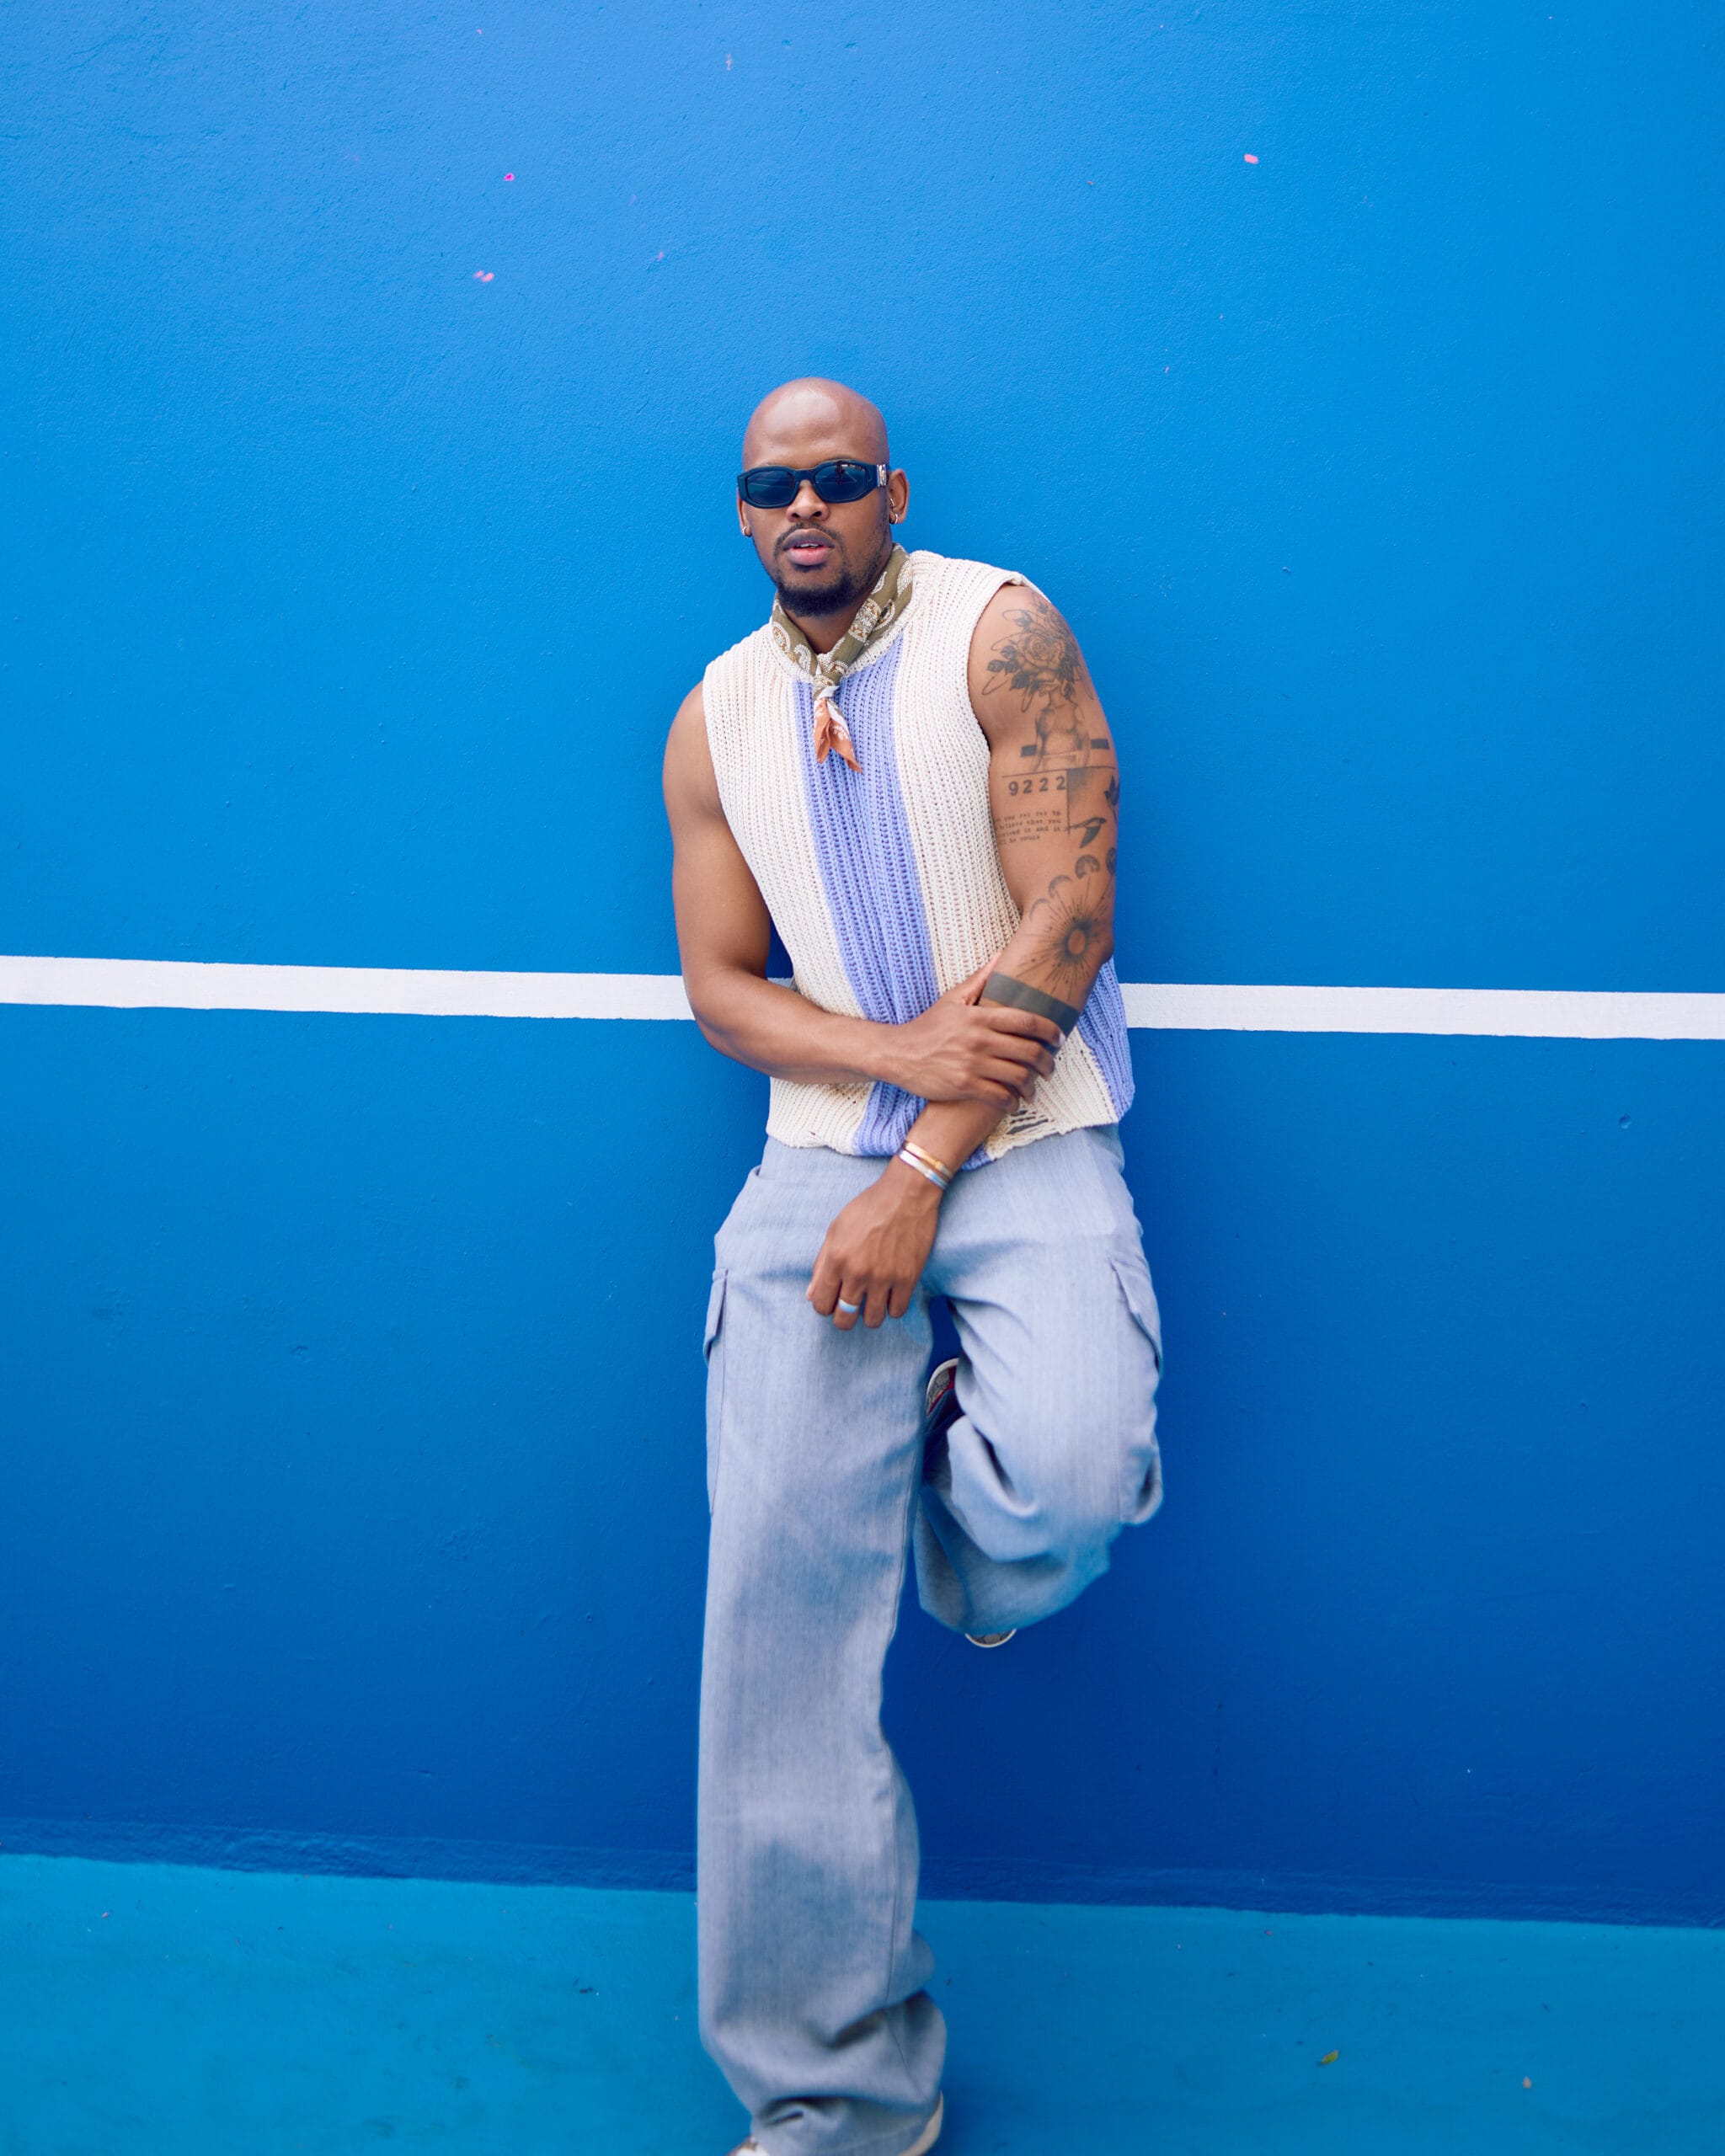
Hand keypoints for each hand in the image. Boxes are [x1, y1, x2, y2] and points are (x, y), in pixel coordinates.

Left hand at [807, 1159, 942, 1329]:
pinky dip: (893, 1307)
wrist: (906, 1195)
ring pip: (873, 1320)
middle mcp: (857, 1273)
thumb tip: (812, 1295)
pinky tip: (891, 1295)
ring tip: (873, 1300)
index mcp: (836, 1259)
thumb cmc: (869, 1208)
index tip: (833, 1301)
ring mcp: (884, 1278)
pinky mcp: (908, 1278)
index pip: (821, 1304)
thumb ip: (822, 1265)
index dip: (825, 1307)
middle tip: (852, 1306)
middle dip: (845, 1317)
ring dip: (871, 1314)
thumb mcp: (836, 1230)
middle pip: (845, 1319)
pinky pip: (897, 1312)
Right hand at [882, 967, 1061, 1106]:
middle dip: (1047, 1063)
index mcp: (979, 1017)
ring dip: (1032, 1086)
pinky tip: (1014, 1102)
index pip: (1026, 1021)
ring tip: (1033, 1089)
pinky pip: (1000, 1097)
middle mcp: (979, 1040)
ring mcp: (972, 1064)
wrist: (898, 1054)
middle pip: (1029, 1051)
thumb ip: (980, 979)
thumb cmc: (928, 1027)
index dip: (1050, 1031)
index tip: (1060, 1039)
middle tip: (1050, 1068)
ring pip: (1018, 1077)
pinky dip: (1013, 1102)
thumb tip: (1002, 954)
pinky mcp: (964, 1086)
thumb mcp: (952, 999)